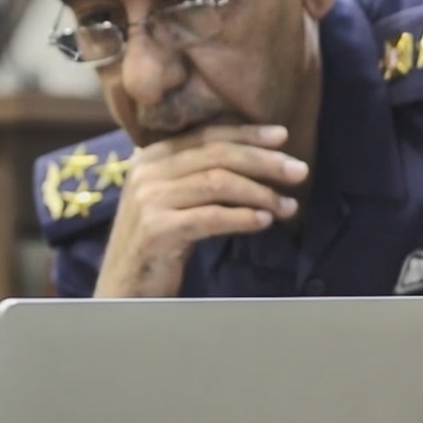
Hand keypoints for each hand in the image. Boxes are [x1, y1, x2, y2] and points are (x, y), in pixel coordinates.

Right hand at [94, 125, 308, 298]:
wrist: (123, 288)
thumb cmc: (155, 244)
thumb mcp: (170, 201)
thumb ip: (194, 176)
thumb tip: (252, 158)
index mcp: (149, 158)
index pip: (206, 135)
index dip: (247, 134)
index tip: (283, 136)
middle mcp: (146, 172)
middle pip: (216, 155)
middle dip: (263, 162)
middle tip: (298, 171)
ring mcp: (149, 199)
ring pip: (218, 183)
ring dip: (260, 194)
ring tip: (288, 207)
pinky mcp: (157, 229)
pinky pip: (211, 217)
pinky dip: (242, 217)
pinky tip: (264, 222)